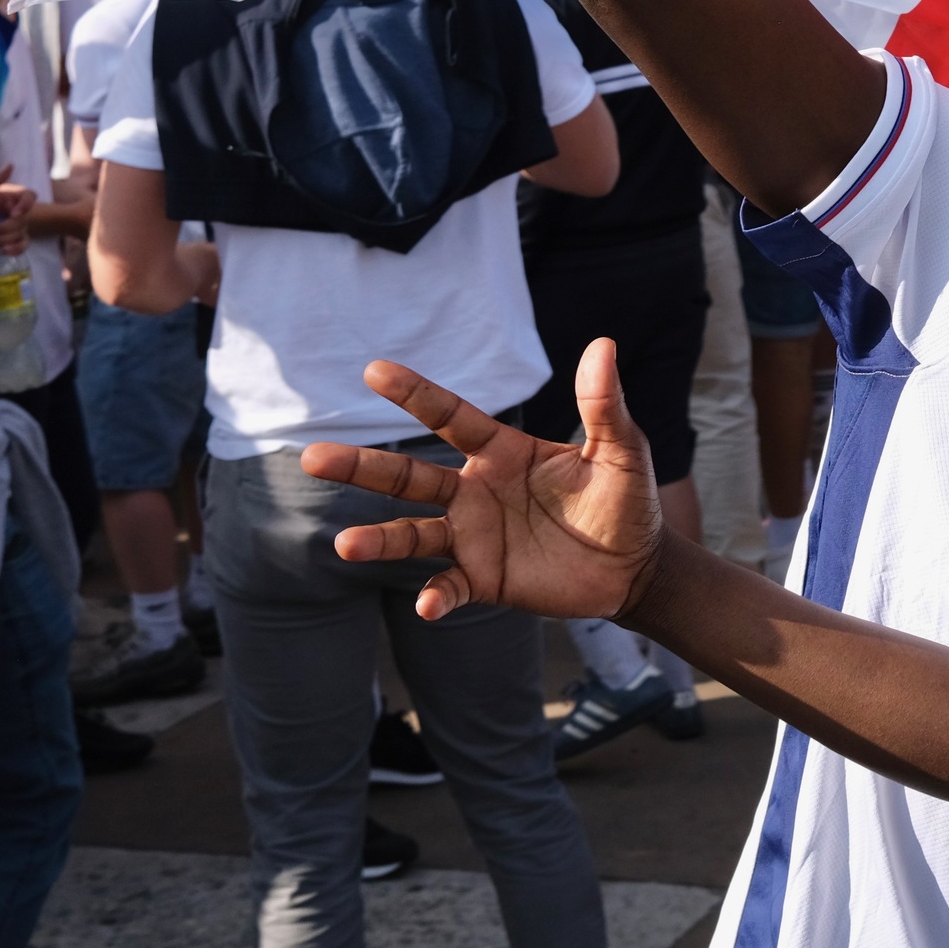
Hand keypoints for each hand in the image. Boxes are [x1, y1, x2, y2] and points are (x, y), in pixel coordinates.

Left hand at [0, 169, 32, 255]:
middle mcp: (16, 211)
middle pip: (23, 219)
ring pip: (21, 234)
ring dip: (0, 238)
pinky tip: (4, 250)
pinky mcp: (13, 242)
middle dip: (3, 227)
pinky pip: (24, 245)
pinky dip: (15, 249)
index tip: (13, 214)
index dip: (26, 205)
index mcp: (9, 197)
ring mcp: (16, 227)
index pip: (30, 196)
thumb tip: (11, 164)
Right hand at [301, 339, 663, 622]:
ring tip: (345, 545)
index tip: (373, 370)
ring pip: (413, 534)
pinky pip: (449, 586)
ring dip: (379, 539)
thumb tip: (602, 344)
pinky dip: (435, 596)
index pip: (451, 417)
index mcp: (503, 452)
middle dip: (362, 467)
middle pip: (409, 476)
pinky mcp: (485, 578)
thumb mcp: (621, 450)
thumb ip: (603, 404)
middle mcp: (476, 490)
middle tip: (311, 457)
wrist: (637, 566)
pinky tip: (426, 603)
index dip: (415, 394)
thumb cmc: (625, 500)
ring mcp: (475, 536)